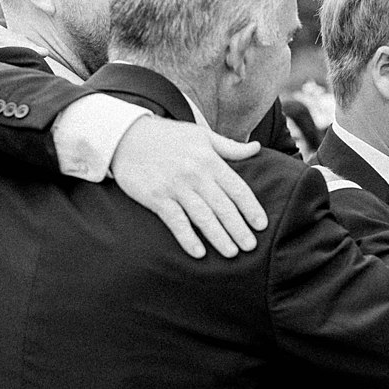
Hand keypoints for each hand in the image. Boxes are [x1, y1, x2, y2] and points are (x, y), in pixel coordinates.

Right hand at [111, 117, 266, 258]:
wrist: (126, 136)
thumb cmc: (168, 137)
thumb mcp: (202, 135)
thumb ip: (230, 146)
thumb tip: (257, 147)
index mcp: (210, 160)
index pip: (238, 188)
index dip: (251, 208)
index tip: (261, 225)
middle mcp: (196, 174)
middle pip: (223, 207)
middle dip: (238, 228)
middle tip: (251, 247)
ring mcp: (175, 187)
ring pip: (203, 216)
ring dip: (218, 237)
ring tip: (232, 253)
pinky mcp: (156, 197)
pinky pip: (175, 221)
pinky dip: (187, 238)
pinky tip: (199, 253)